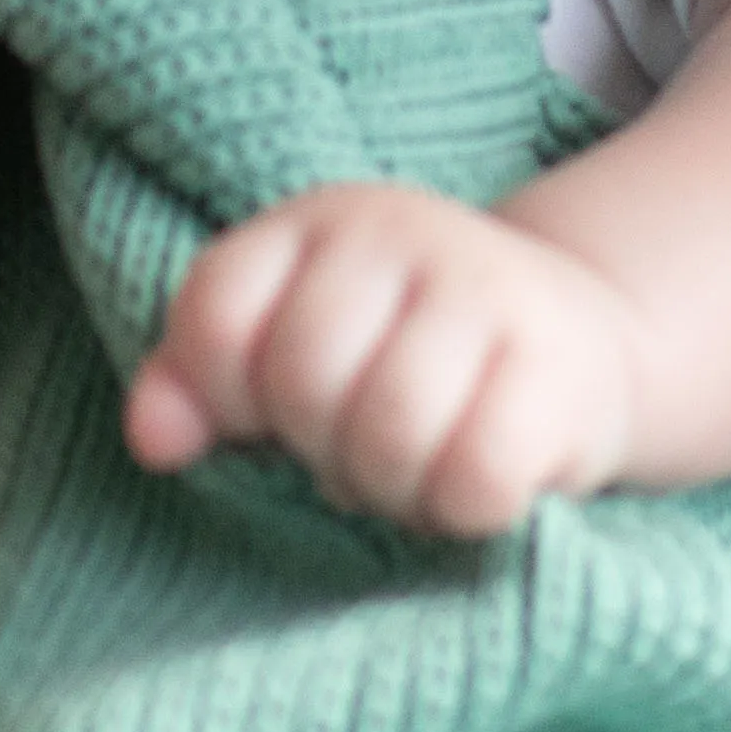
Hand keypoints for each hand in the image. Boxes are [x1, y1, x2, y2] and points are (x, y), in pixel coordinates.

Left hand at [129, 182, 641, 537]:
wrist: (577, 340)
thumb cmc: (402, 356)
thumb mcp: (291, 345)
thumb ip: (199, 382)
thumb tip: (153, 439)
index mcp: (317, 222)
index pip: (218, 315)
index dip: (224, 397)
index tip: (265, 417)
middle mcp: (402, 233)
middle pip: (303, 382)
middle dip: (321, 450)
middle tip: (358, 452)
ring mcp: (487, 292)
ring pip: (389, 434)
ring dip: (392, 488)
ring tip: (412, 469)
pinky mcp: (559, 370)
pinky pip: (476, 479)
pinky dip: (460, 509)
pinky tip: (472, 483)